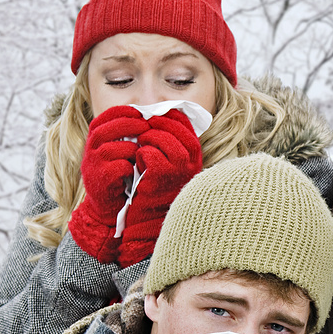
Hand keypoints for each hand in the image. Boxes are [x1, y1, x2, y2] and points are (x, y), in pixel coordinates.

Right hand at [67, 105, 148, 262]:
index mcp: (96, 139)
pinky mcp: (100, 181)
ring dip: (130, 149)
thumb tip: (154, 117)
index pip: (104, 117)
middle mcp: (90, 150)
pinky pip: (117, 168)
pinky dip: (130, 167)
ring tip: (143, 151)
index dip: (122, 112)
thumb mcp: (123, 151)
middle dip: (127, 125)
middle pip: (104, 130)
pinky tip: (137, 170)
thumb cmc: (122, 175)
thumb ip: (131, 136)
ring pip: (110, 149)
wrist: (108, 206)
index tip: (140, 112)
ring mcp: (92, 166)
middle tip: (146, 126)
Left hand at [118, 111, 202, 265]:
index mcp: (195, 154)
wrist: (151, 218)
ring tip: (140, 148)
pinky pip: (148, 153)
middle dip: (156, 123)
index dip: (167, 115)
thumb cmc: (157, 187)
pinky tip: (138, 165)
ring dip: (146, 138)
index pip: (185, 122)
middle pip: (175, 126)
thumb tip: (158, 116)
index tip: (153, 117)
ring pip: (161, 138)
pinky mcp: (162, 176)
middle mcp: (192, 160)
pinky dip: (139, 155)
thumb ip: (170, 141)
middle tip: (143, 129)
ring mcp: (179, 168)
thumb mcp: (170, 162)